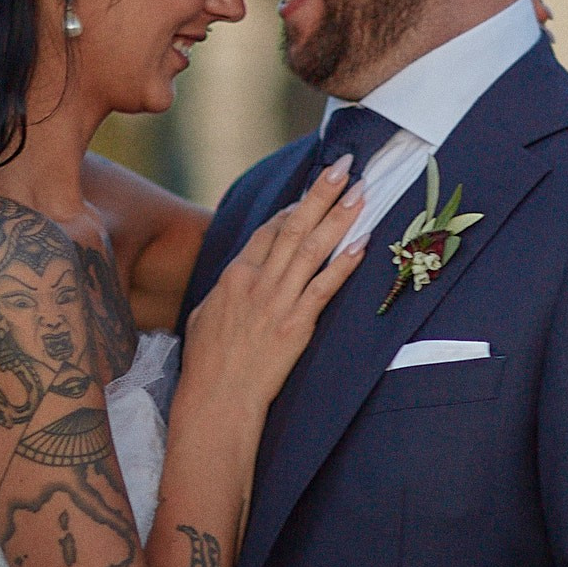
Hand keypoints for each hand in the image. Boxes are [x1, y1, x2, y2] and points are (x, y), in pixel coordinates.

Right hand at [180, 158, 366, 414]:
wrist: (216, 400)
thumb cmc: (207, 363)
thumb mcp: (205, 315)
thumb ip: (227, 290)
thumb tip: (239, 277)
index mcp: (234, 275)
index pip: (269, 231)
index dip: (294, 208)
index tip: (313, 191)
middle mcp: (257, 282)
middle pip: (293, 227)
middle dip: (320, 194)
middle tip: (344, 166)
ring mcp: (277, 302)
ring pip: (313, 249)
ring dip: (339, 217)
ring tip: (360, 192)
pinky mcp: (296, 324)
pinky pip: (324, 287)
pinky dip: (344, 264)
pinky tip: (362, 245)